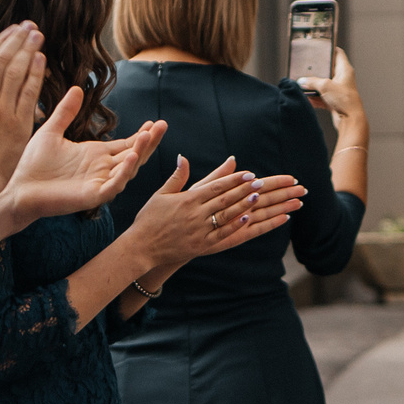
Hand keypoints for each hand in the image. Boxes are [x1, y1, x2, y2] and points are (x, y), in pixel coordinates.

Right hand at [0, 23, 47, 187]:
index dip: (2, 41)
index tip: (14, 29)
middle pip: (5, 61)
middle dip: (18, 40)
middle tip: (30, 26)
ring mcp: (4, 111)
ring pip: (18, 73)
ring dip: (29, 51)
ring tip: (38, 36)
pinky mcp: (20, 124)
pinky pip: (29, 94)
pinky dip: (36, 75)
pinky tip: (42, 60)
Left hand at [0, 110, 165, 226]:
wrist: (15, 187)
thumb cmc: (31, 164)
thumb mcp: (51, 131)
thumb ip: (66, 112)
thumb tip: (77, 88)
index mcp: (95, 155)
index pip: (126, 144)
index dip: (142, 134)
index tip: (155, 121)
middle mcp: (101, 170)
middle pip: (134, 155)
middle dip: (149, 141)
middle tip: (163, 124)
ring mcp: (98, 184)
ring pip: (128, 170)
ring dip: (140, 153)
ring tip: (148, 136)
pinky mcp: (90, 197)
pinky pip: (113, 186)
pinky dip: (124, 173)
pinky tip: (131, 157)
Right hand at [125, 155, 296, 274]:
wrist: (142, 247)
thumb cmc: (150, 219)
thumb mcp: (161, 195)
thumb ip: (177, 177)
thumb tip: (183, 157)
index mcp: (187, 200)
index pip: (215, 187)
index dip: (233, 179)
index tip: (249, 173)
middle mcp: (194, 214)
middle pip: (224, 199)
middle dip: (244, 189)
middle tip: (262, 182)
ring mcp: (199, 230)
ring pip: (226, 216)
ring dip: (244, 205)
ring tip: (259, 197)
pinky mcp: (201, 245)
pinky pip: (222, 235)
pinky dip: (236, 226)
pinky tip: (249, 219)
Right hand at [298, 47, 361, 119]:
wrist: (350, 120)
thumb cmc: (345, 100)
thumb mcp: (325, 86)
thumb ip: (312, 82)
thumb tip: (302, 81)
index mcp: (345, 70)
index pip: (338, 53)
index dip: (329, 49)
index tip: (319, 47)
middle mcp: (342, 79)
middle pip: (327, 69)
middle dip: (316, 70)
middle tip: (305, 67)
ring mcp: (338, 90)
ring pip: (323, 84)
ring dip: (313, 86)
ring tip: (302, 84)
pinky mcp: (334, 101)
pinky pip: (321, 97)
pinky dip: (314, 98)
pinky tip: (306, 99)